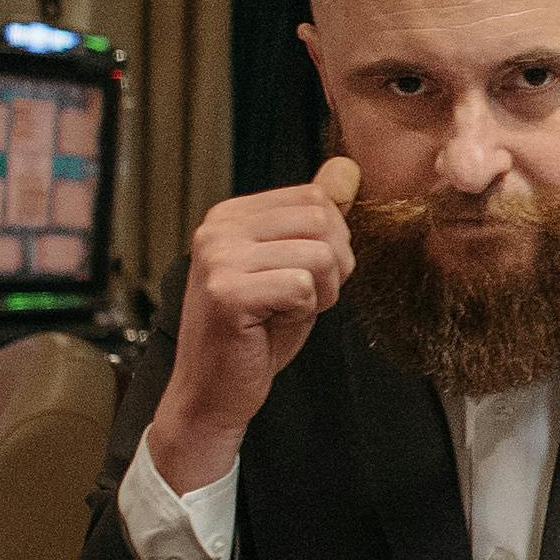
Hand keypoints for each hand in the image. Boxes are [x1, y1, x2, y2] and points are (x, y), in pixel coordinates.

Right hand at [148, 160, 357, 490]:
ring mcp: (218, 258)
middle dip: (333, 268)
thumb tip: (346, 168)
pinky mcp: (226, 292)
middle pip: (324, 220)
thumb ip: (318, 218)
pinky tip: (270, 326)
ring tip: (283, 313)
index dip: (332, 243)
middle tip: (298, 300)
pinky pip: (303, 287)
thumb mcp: (294, 266)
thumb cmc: (256, 333)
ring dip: (320, 294)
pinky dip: (302, 313)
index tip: (303, 276)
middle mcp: (218, 228)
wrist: (213, 392)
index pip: (317, 198)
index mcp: (232, 215)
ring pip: (320, 254)